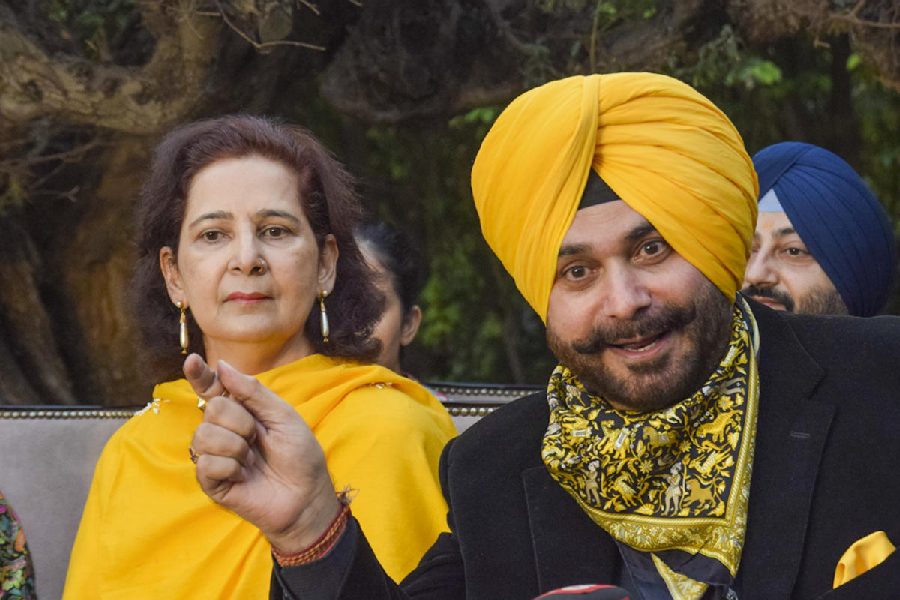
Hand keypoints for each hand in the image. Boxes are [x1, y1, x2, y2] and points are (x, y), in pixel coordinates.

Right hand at [184, 354, 340, 552]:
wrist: (307, 496)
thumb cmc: (300, 455)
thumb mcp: (283, 416)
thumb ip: (253, 391)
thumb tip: (222, 366)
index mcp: (240, 411)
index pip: (212, 389)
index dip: (200, 375)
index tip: (192, 361)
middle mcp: (223, 430)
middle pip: (212, 409)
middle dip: (241, 422)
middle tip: (259, 438)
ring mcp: (214, 456)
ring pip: (204, 435)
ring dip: (236, 446)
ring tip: (252, 459)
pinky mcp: (211, 481)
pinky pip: (206, 463)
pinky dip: (231, 467)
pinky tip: (244, 476)